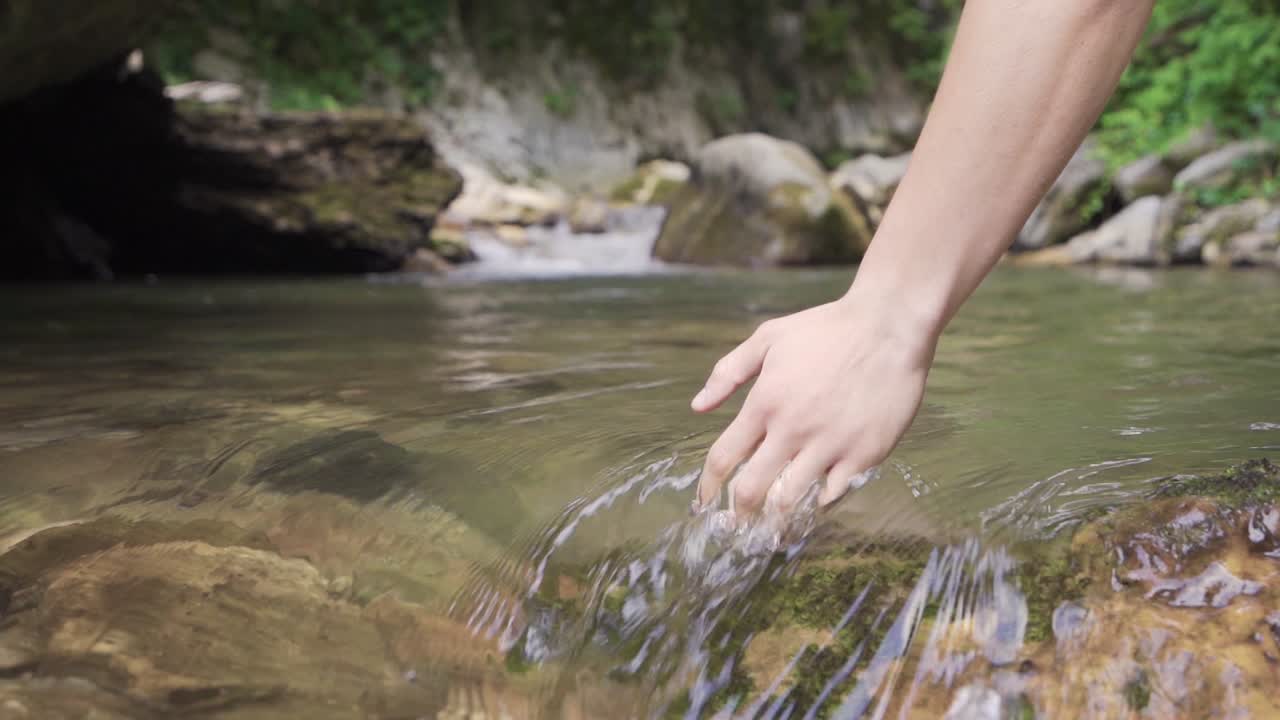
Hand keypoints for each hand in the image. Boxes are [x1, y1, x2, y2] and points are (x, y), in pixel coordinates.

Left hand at [692, 294, 935, 515]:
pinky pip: (833, 493)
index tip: (704, 503)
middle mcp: (793, 429)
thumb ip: (729, 372)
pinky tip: (815, 498)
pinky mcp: (864, 453)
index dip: (708, 487)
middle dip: (739, 515)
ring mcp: (830, 445)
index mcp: (765, 403)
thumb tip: (698, 406)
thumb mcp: (769, 338)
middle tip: (738, 525)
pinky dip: (820, 501)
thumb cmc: (827, 328)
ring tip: (773, 526)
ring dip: (777, 517)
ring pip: (791, 500)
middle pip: (752, 490)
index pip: (724, 458)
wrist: (889, 325)